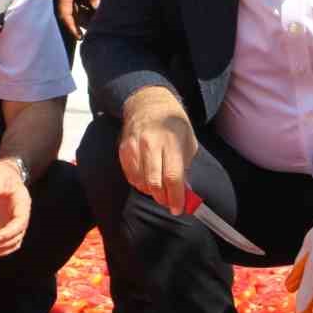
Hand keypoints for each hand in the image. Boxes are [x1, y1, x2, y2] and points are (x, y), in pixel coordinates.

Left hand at [0, 160, 30, 257]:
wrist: (3, 177)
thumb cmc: (2, 174)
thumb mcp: (0, 174)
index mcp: (23, 204)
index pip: (20, 223)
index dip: (8, 232)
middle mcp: (21, 217)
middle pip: (16, 237)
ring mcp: (14, 224)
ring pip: (11, 245)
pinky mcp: (5, 228)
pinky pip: (4, 245)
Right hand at [54, 0, 102, 38]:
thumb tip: (97, 6)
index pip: (66, 14)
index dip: (71, 27)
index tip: (79, 36)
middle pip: (69, 12)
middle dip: (78, 23)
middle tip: (90, 31)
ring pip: (72, 5)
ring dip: (81, 14)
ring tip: (93, 21)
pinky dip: (82, 4)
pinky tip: (92, 6)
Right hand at [117, 88, 196, 214]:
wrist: (149, 103)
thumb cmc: (173, 124)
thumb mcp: (188, 141)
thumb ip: (186, 166)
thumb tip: (184, 191)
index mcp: (171, 142)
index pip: (173, 177)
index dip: (176, 197)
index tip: (178, 209)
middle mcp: (151, 144)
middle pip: (155, 183)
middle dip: (163, 198)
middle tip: (169, 201)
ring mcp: (135, 147)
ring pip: (141, 182)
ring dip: (151, 192)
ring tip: (159, 190)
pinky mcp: (124, 149)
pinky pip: (130, 176)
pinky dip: (139, 184)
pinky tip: (147, 181)